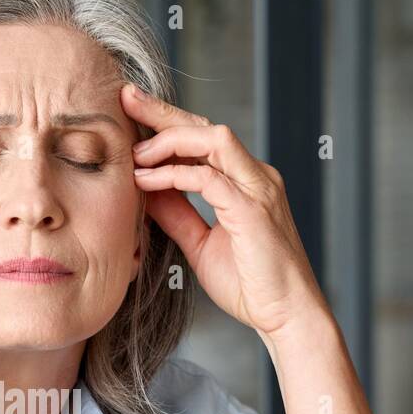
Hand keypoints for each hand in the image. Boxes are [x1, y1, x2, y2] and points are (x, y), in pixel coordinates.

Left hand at [120, 83, 323, 336]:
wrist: (286, 316)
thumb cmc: (250, 285)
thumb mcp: (201, 245)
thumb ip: (177, 215)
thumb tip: (146, 192)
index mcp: (244, 183)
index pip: (203, 139)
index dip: (167, 123)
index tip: (131, 111)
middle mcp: (254, 177)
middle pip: (206, 127)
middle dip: (163, 111)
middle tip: (126, 97)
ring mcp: (257, 190)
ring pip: (213, 139)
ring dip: (169, 139)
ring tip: (134, 153)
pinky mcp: (252, 210)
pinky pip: (209, 177)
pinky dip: (174, 174)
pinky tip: (146, 180)